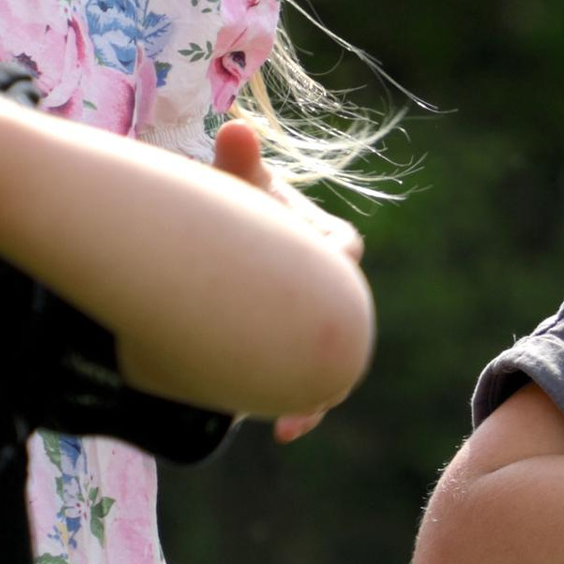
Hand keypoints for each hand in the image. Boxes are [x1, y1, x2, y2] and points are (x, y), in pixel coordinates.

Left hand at [211, 117, 366, 438]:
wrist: (223, 248)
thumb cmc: (237, 212)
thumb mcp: (238, 190)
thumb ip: (239, 166)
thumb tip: (234, 129)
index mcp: (332, 243)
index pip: (340, 253)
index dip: (324, 263)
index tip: (308, 275)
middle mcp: (333, 287)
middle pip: (340, 318)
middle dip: (325, 342)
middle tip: (305, 361)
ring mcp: (316, 324)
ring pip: (330, 361)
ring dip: (316, 393)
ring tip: (293, 422)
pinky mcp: (295, 353)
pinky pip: (309, 385)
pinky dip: (301, 410)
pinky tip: (282, 434)